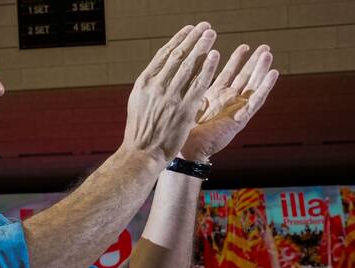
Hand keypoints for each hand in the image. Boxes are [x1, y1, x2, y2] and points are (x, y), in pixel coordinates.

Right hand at [124, 22, 219, 160]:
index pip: (164, 55)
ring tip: (212, 35)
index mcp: (144, 82)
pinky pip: (198, 85)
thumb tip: (160, 70)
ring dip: (202, 48)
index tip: (190, 29)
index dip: (179, 39)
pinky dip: (207, 68)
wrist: (141, 153)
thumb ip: (151, 85)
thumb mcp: (139, 102)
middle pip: (178, 56)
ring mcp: (170, 98)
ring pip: (189, 66)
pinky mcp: (184, 110)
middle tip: (206, 27)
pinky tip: (215, 56)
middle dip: (193, 39)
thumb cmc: (140, 130)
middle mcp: (156, 86)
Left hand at [179, 44, 277, 161]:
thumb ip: (190, 85)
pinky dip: (265, 87)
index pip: (229, 74)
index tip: (245, 46)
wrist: (185, 151)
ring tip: (268, 54)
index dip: (237, 60)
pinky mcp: (240, 119)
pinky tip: (273, 74)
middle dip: (254, 62)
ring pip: (253, 86)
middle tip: (264, 46)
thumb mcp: (186, 100)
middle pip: (245, 78)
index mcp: (214, 97)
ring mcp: (235, 110)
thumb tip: (180, 68)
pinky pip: (256, 101)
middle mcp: (227, 102)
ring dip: (261, 70)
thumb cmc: (182, 130)